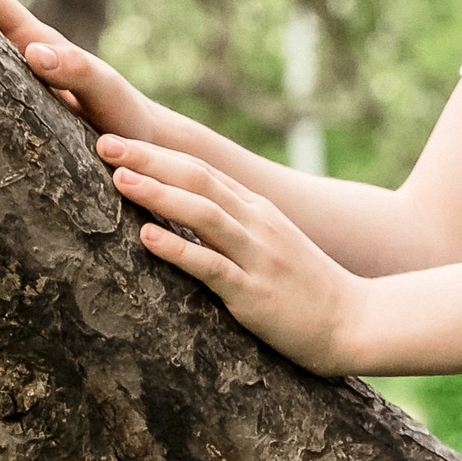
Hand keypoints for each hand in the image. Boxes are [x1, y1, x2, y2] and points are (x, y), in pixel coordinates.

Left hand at [99, 130, 362, 373]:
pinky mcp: (255, 293)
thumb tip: (187, 215)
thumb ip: (235, 229)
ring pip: (203, 214)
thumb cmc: (308, 290)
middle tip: (103, 141)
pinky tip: (147, 237)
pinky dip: (178, 248)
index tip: (115, 138)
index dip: (158, 153)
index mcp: (258, 211)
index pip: (202, 170)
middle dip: (149, 160)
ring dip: (159, 194)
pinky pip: (212, 266)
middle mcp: (257, 224)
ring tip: (118, 179)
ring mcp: (258, 257)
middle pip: (198, 179)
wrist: (357, 322)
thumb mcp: (271, 248)